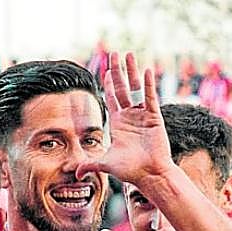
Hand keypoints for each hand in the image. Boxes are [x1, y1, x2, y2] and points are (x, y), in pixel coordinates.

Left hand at [75, 52, 171, 187]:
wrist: (150, 175)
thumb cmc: (131, 171)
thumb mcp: (106, 164)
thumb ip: (90, 164)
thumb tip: (76, 174)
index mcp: (118, 124)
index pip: (112, 99)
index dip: (109, 84)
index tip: (106, 70)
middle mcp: (130, 117)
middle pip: (122, 88)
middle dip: (118, 71)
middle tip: (114, 54)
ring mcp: (143, 116)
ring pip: (136, 88)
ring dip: (132, 71)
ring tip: (129, 55)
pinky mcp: (154, 118)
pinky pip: (150, 97)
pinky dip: (149, 84)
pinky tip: (146, 70)